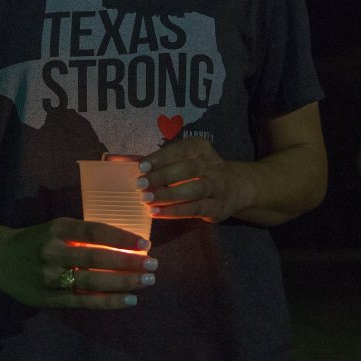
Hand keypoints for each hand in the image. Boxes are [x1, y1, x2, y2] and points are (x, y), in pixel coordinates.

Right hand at [0, 217, 156, 308]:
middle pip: (97, 258)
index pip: (94, 232)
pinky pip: (83, 301)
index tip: (145, 244)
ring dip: (123, 282)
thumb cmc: (37, 240)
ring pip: (92, 282)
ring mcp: (50, 278)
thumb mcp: (57, 228)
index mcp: (57, 229)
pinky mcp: (48, 299)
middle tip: (153, 265)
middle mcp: (53, 252)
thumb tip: (124, 242)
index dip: (121, 237)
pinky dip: (108, 301)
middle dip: (128, 263)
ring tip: (146, 281)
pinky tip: (128, 299)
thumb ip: (84, 234)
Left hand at [138, 137, 252, 221]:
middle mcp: (212, 165)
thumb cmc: (199, 170)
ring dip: (168, 195)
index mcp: (202, 148)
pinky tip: (157, 213)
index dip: (161, 158)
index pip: (181, 150)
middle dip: (163, 176)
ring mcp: (217, 187)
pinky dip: (174, 212)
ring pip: (193, 190)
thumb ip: (161, 160)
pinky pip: (194, 209)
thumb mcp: (186, 158)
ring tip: (146, 199)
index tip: (142, 166)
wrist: (235, 188)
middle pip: (188, 169)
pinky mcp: (216, 207)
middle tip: (140, 184)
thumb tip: (126, 163)